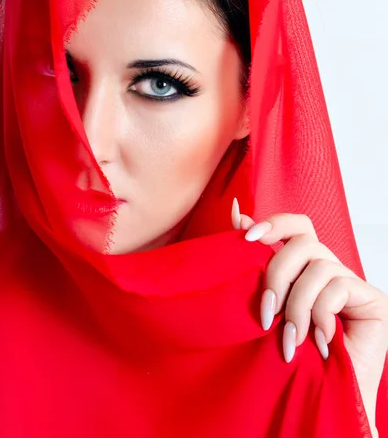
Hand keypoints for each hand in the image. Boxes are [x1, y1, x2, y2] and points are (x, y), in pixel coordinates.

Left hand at [231, 197, 387, 431]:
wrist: (322, 396)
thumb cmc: (291, 351)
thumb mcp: (267, 303)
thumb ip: (255, 261)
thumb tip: (236, 213)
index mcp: (304, 265)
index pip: (296, 224)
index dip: (273, 222)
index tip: (246, 236)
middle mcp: (329, 268)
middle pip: (304, 241)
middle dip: (277, 274)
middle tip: (265, 314)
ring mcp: (352, 282)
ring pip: (319, 266)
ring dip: (298, 305)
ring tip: (291, 339)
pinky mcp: (373, 300)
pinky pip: (339, 288)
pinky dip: (322, 315)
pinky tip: (322, 340)